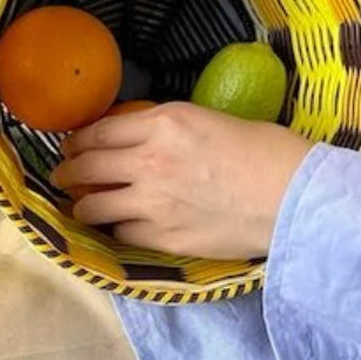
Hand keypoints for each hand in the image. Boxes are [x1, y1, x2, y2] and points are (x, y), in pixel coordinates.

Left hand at [51, 102, 313, 259]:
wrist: (297, 198)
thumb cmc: (271, 153)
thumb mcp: (215, 121)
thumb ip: (174, 130)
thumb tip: (151, 139)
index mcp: (164, 123)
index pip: (100, 131)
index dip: (79, 140)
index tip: (71, 145)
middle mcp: (149, 161)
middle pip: (87, 167)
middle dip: (68, 170)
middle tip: (62, 174)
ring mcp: (152, 203)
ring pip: (93, 206)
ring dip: (82, 205)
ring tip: (81, 206)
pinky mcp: (163, 238)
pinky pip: (122, 234)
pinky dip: (116, 230)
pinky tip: (119, 228)